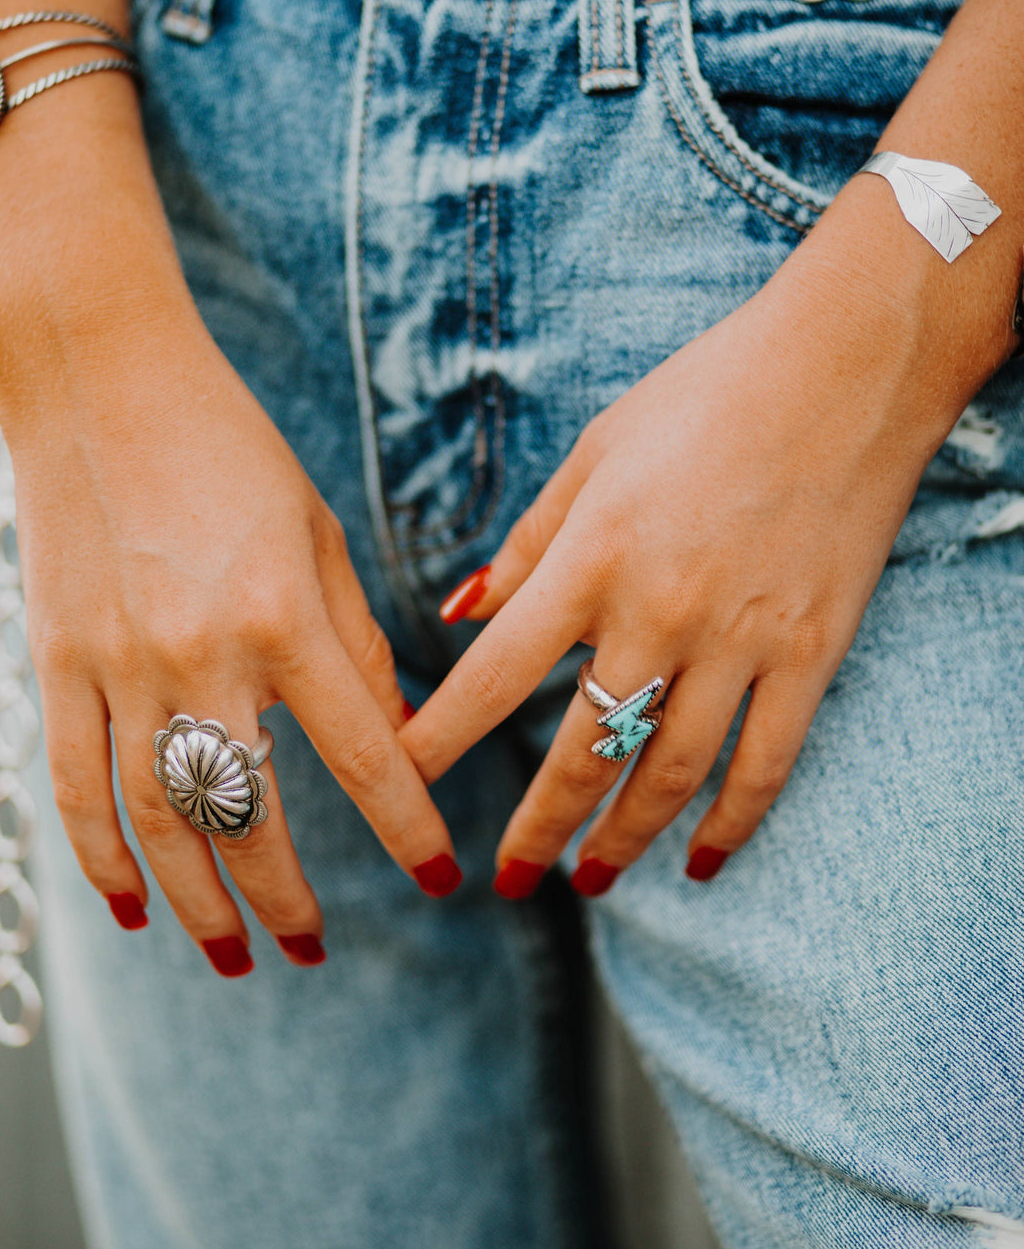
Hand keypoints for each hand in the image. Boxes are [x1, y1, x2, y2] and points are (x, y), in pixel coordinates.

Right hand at [1, 301, 457, 974]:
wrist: (102, 382)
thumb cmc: (231, 449)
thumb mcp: (320, 534)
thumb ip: (356, 641)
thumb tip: (391, 731)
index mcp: (285, 616)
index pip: (364, 757)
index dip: (408, 830)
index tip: (439, 880)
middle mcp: (201, 656)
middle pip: (251, 816)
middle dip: (287, 898)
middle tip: (313, 949)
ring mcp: (119, 667)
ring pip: (161, 821)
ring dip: (199, 903)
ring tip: (231, 956)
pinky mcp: (59, 663)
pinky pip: (76, 784)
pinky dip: (102, 856)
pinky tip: (131, 906)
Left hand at [402, 195, 970, 894]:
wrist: (844, 368)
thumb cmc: (704, 397)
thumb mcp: (595, 454)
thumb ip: (529, 544)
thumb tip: (463, 612)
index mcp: (593, 556)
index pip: (497, 675)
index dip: (443, 739)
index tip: (402, 784)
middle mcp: (660, 611)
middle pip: (582, 750)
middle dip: (536, 826)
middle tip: (508, 880)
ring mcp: (741, 639)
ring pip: (669, 773)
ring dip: (623, 838)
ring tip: (590, 879)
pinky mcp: (811, 652)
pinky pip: (765, 763)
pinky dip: (732, 823)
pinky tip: (700, 861)